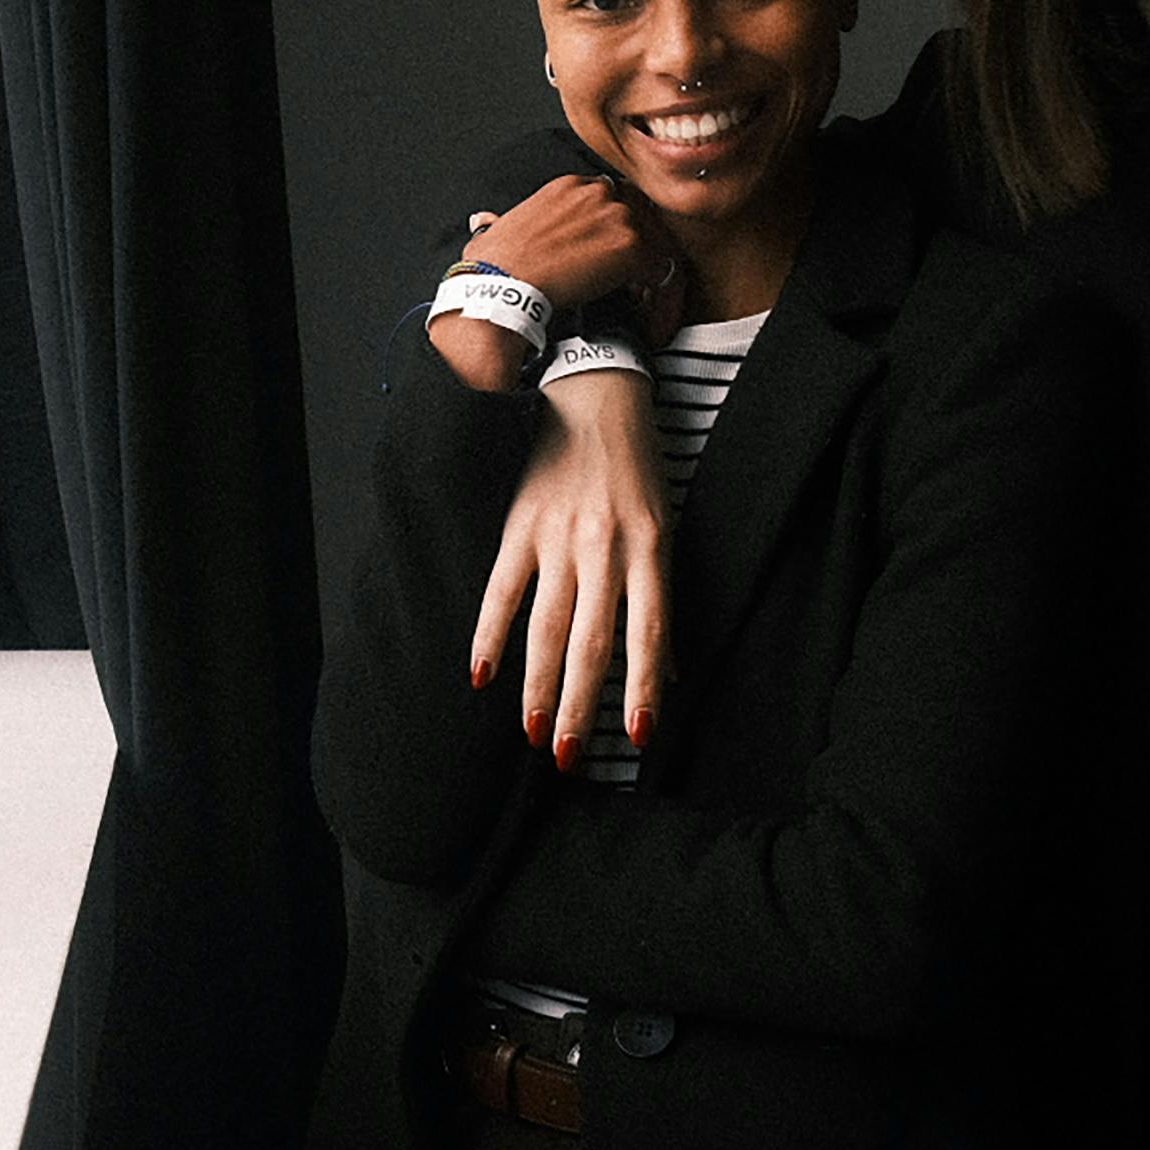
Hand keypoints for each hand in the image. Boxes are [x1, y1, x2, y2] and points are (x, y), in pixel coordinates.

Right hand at [430, 175, 679, 391]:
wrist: (499, 289)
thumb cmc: (493, 268)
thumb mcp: (495, 232)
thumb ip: (500, 223)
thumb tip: (486, 222)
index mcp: (570, 186)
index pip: (614, 201)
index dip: (617, 233)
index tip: (612, 259)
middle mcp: (598, 193)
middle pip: (643, 216)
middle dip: (643, 250)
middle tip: (637, 285)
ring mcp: (618, 217)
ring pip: (658, 244)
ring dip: (653, 277)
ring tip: (646, 308)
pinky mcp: (630, 248)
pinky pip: (664, 274)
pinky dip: (662, 302)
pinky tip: (653, 324)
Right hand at [471, 366, 670, 771]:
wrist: (594, 392)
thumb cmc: (637, 468)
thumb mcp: (664, 526)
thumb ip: (659, 596)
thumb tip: (666, 672)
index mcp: (651, 547)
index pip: (649, 632)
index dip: (642, 688)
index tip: (636, 736)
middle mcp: (604, 546)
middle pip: (591, 641)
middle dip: (578, 705)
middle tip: (567, 757)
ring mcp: (557, 536)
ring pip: (545, 626)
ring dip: (536, 686)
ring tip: (532, 734)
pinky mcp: (519, 525)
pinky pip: (502, 590)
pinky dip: (490, 635)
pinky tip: (482, 677)